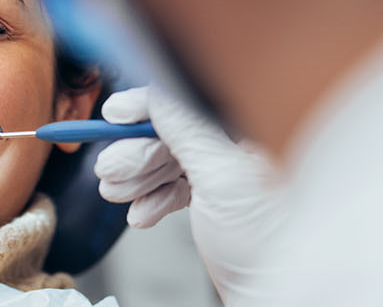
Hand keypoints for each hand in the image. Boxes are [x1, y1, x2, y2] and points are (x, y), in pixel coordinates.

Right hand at [93, 86, 286, 303]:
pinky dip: (152, 201)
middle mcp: (238, 148)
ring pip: (166, 164)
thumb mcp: (222, 176)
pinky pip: (172, 189)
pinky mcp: (213, 203)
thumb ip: (187, 130)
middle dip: (135, 154)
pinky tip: (142, 214)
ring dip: (136, 180)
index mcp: (251, 130)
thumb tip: (155, 95)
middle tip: (110, 170)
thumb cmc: (268, 243)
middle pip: (170, 135)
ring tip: (119, 194)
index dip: (146, 108)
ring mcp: (224, 176)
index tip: (113, 115)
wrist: (271, 293)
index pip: (189, 103)